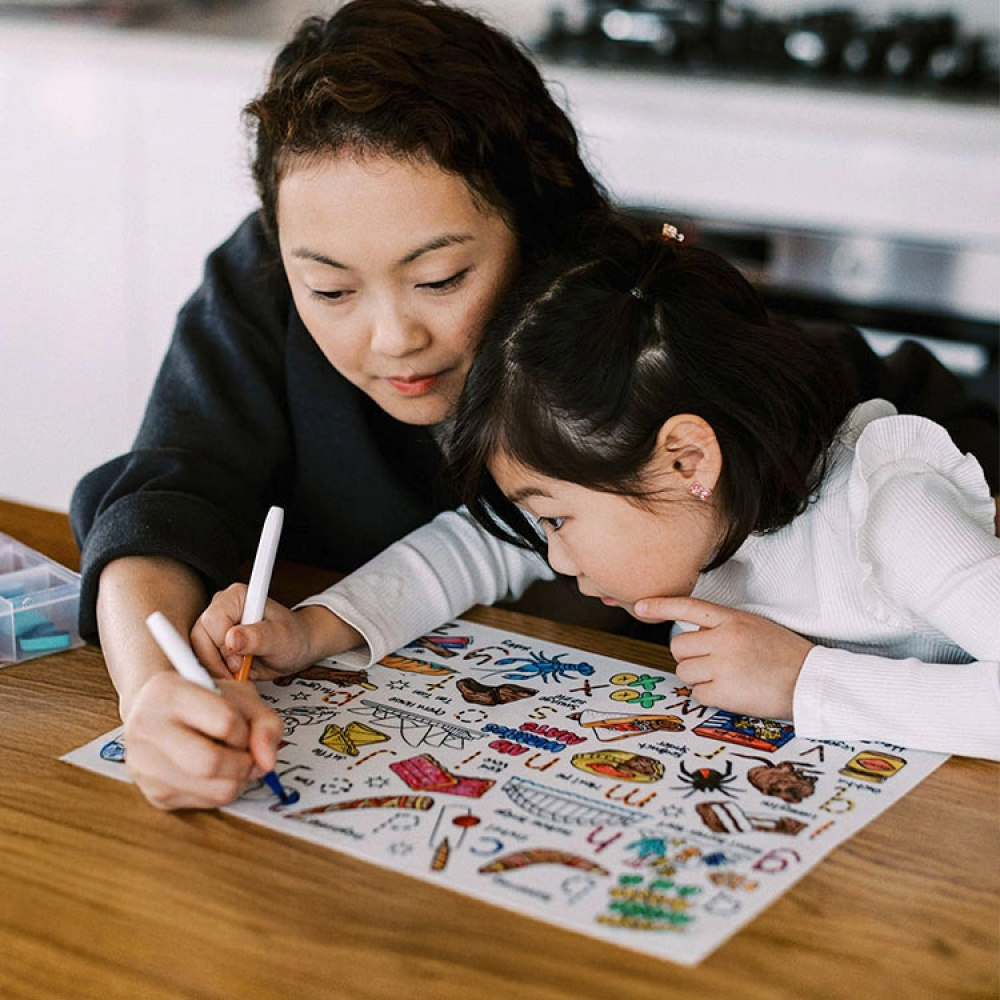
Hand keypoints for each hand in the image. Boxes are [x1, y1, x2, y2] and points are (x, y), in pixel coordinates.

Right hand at [122, 672, 283, 809]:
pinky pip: (205, 804)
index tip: (241, 728)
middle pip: (211, 764)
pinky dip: (222, 791)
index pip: (225, 722)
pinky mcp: (153, 793)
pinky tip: (217, 773)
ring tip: (234, 762)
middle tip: (246, 754)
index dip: (244, 730)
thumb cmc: (202, 701)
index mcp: (167, 693)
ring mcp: (144, 765)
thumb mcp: (240, 696)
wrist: (159, 712)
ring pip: (213, 790)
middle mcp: (146, 729)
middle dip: (243, 763)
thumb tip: (267, 762)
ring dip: (238, 780)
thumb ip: (265, 722)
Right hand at [191, 584, 324, 680]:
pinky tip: (236, 675)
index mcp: (237, 597)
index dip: (222, 646)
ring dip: (217, 669)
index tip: (239, 663)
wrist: (298, 647)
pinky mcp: (214, 644)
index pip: (212, 621)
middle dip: (216, 662)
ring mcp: (216, 627)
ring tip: (241, 674)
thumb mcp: (280, 638)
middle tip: (238, 673)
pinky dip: (218, 673)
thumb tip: (231, 640)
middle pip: (199, 638)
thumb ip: (257, 637)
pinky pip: (204, 662)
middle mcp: (222, 608)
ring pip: (198, 652)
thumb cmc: (293, 636)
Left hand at [633, 596, 813, 720]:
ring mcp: (723, 665)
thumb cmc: (786, 655)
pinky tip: (731, 692)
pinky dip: (709, 696)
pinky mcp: (724, 692)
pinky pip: (697, 694)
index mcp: (733, 619)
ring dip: (698, 678)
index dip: (660, 605)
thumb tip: (694, 632)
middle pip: (678, 647)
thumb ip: (724, 626)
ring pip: (684, 672)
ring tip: (725, 678)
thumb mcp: (755, 626)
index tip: (640, 606)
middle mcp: (725, 639)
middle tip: (712, 663)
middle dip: (690, 657)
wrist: (812, 682)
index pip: (687, 606)